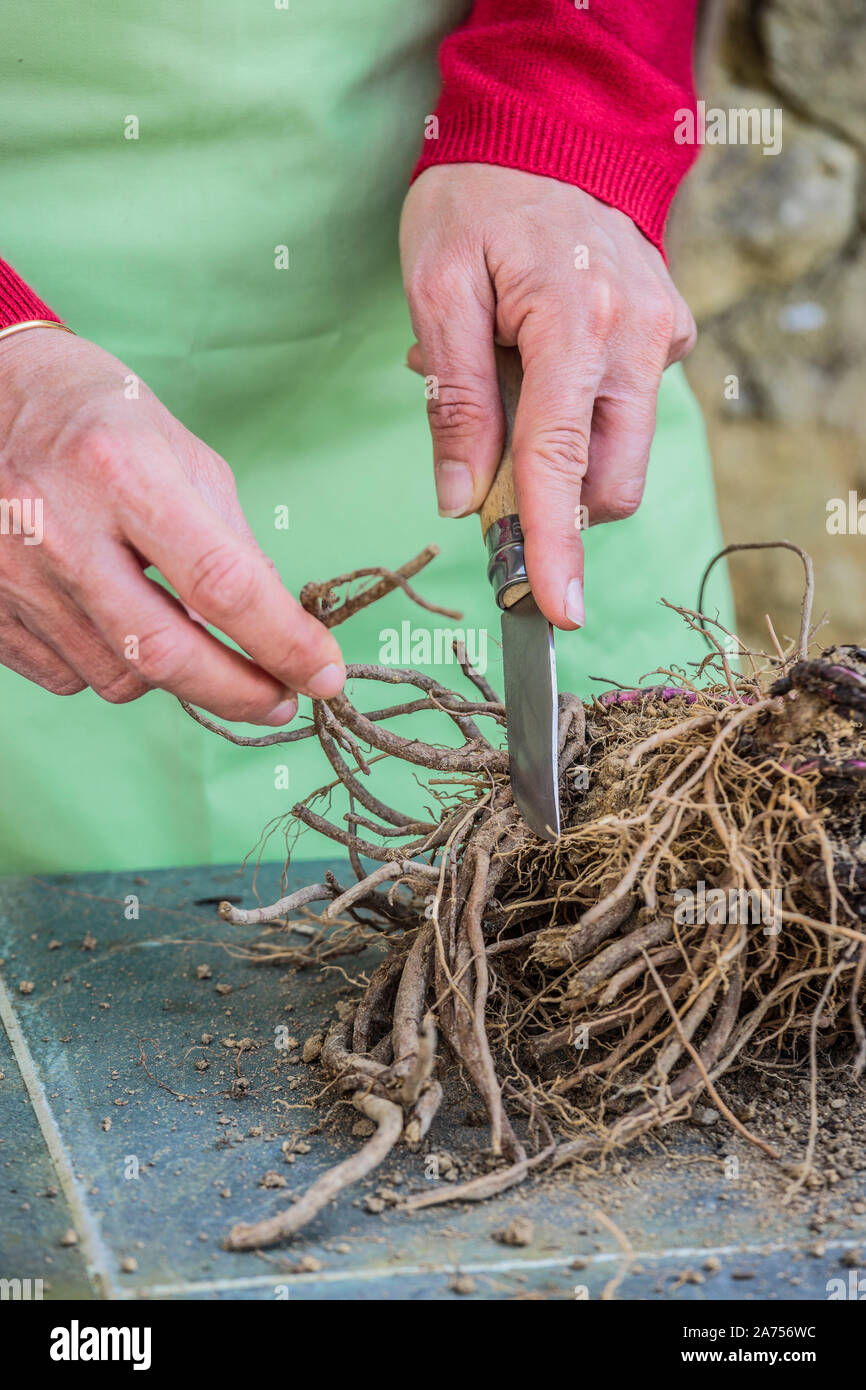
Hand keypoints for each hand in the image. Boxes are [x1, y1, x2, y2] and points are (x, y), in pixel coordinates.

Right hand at [0, 329, 344, 720]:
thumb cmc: (97, 417)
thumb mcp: (181, 452)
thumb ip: (232, 542)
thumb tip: (278, 628)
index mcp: (119, 469)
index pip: (221, 583)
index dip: (282, 642)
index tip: (322, 674)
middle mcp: (57, 526)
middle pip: (164, 652)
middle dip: (238, 692)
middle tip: (280, 701)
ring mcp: (11, 575)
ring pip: (118, 677)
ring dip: (173, 676)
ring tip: (183, 633)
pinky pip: (70, 677)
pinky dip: (113, 666)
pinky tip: (118, 623)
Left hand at [400, 165, 696, 628]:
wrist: (546, 127)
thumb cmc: (475, 201)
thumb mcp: (436, 290)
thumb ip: (455, 400)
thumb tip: (461, 502)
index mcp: (576, 321)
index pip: (559, 460)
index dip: (553, 542)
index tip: (555, 609)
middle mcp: (637, 335)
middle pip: (609, 478)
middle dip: (554, 499)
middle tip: (486, 461)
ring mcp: (662, 334)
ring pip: (623, 453)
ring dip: (564, 454)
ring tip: (510, 384)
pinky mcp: (668, 334)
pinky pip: (626, 409)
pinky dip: (580, 412)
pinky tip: (540, 359)